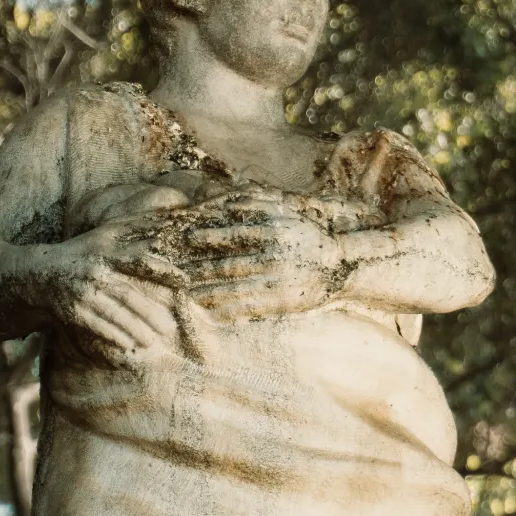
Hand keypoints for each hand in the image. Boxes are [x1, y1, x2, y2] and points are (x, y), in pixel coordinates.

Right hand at [45, 222, 187, 360]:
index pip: (138, 261)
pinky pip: (97, 326)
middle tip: (170, 328)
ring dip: (136, 330)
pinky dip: (114, 336)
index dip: (162, 270)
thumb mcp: (99, 239)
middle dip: (151, 314)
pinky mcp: (71, 310)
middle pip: (128, 295)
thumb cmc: (76, 255)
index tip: (185, 281)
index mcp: (104, 253)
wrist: (37, 274)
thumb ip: (127, 237)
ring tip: (154, 343)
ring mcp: (82, 292)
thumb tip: (160, 235)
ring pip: (114, 314)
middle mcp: (94, 272)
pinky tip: (129, 347)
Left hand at [178, 196, 347, 318]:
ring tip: (187, 295)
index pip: (235, 235)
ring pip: (236, 289)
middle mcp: (275, 257)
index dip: (209, 237)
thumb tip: (226, 203)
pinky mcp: (283, 302)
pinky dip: (229, 311)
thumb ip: (257, 206)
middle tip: (176, 272)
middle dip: (200, 269)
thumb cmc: (306, 236)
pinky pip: (251, 308)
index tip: (188, 239)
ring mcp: (278, 282)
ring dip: (209, 293)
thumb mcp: (286, 214)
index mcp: (274, 233)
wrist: (339, 265)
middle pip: (230, 265)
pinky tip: (212, 313)